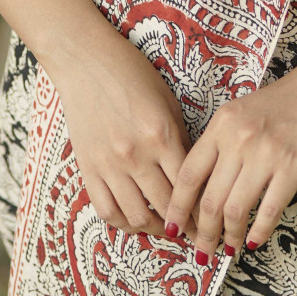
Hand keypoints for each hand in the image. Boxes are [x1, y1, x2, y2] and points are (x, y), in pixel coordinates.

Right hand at [51, 31, 191, 238]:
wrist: (86, 62)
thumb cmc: (132, 74)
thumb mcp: (167, 101)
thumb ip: (180, 138)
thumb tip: (194, 174)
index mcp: (162, 134)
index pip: (189, 185)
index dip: (202, 207)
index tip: (210, 218)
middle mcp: (136, 155)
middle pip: (166, 206)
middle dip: (184, 225)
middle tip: (195, 233)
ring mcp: (109, 165)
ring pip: (136, 216)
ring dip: (155, 229)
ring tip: (167, 230)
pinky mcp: (88, 169)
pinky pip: (107, 211)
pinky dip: (124, 224)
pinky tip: (136, 221)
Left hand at [162, 38, 296, 261]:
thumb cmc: (290, 99)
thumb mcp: (245, 111)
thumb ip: (225, 142)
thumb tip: (208, 187)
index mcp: (222, 123)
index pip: (189, 173)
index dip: (178, 206)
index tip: (173, 226)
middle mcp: (239, 138)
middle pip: (209, 199)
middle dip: (203, 233)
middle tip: (202, 251)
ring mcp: (266, 153)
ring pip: (235, 210)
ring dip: (229, 237)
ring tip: (229, 248)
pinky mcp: (293, 167)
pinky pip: (269, 210)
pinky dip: (259, 232)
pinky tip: (255, 240)